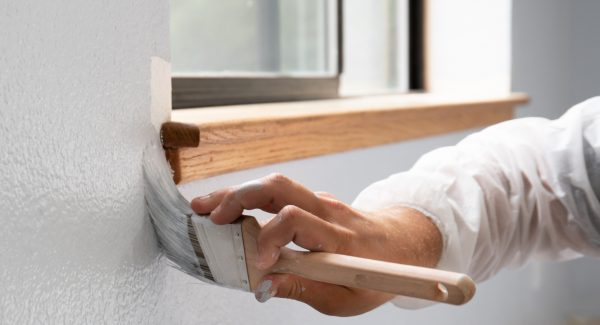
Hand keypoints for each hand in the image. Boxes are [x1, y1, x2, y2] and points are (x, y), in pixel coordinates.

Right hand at [191, 173, 441, 315]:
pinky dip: (252, 198)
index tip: (255, 262)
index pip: (296, 221)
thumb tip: (263, 286)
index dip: (268, 238)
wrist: (404, 245)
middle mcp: (329, 212)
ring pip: (276, 184)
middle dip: (239, 197)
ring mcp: (323, 202)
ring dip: (238, 193)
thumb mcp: (344, 297)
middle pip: (279, 188)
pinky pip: (281, 193)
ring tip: (207, 207)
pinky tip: (232, 210)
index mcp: (339, 240)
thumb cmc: (378, 274)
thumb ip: (301, 289)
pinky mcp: (316, 201)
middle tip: (209, 215)